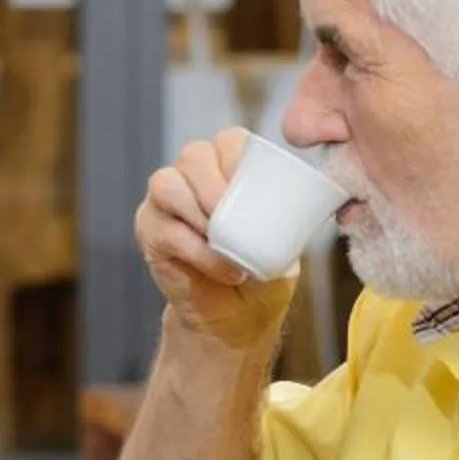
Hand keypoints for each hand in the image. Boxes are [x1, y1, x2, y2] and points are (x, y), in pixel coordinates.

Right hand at [135, 129, 292, 349]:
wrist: (236, 319)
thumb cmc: (262, 273)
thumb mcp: (285, 242)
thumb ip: (290, 220)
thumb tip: (309, 204)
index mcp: (227, 168)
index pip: (228, 141)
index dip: (237, 155)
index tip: (255, 187)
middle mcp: (191, 176)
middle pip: (193, 156)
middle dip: (213, 183)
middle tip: (234, 215)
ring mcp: (164, 202)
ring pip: (166, 184)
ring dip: (197, 211)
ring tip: (223, 241)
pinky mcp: (149, 232)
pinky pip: (166, 230)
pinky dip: (197, 250)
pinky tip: (222, 268)